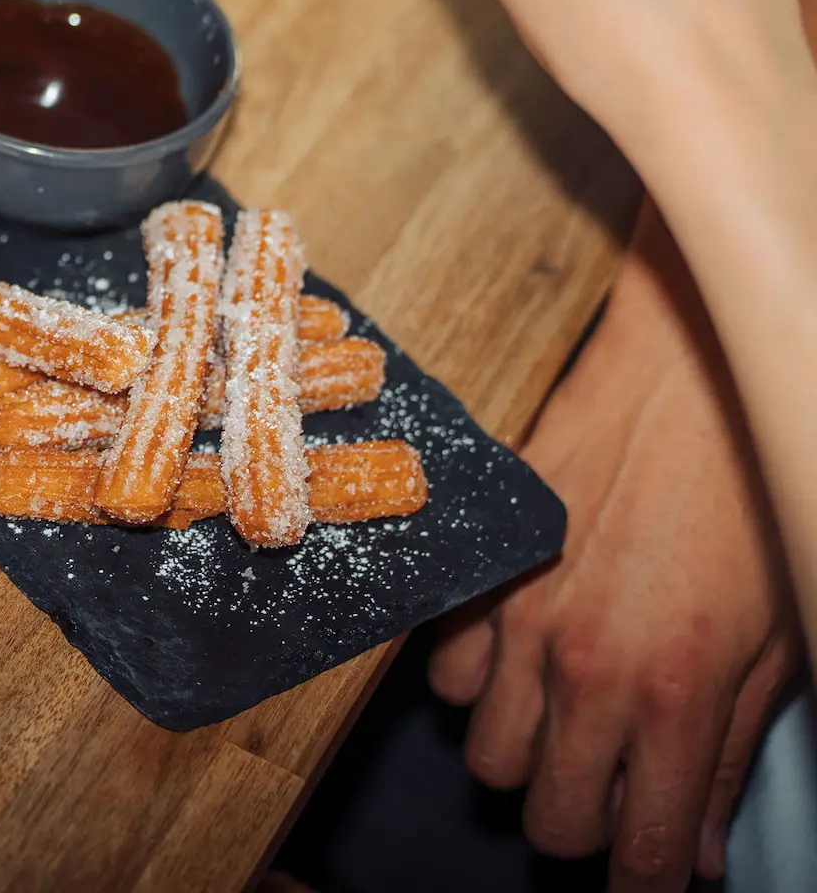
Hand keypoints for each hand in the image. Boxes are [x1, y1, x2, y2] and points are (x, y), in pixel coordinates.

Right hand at [428, 205, 797, 889]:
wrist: (686, 380)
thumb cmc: (746, 499)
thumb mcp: (775, 643)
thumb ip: (728, 753)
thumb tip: (695, 847)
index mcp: (674, 694)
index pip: (638, 853)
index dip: (641, 884)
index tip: (644, 877)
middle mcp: (583, 668)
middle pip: (549, 817)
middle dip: (584, 824)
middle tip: (613, 794)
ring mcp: (517, 620)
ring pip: (488, 756)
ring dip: (531, 754)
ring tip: (568, 720)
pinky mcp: (476, 574)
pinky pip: (445, 678)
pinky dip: (481, 687)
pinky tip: (523, 659)